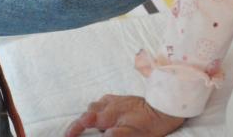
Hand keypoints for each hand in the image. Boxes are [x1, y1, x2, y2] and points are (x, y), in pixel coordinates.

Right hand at [64, 94, 184, 136]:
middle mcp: (110, 104)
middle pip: (89, 111)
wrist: (165, 108)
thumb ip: (115, 135)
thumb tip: (102, 136)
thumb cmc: (150, 125)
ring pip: (97, 104)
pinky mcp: (124, 98)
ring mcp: (117, 99)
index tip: (67, 135)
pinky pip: (106, 100)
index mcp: (109, 114)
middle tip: (77, 132)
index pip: (85, 120)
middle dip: (81, 121)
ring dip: (91, 113)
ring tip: (90, 124)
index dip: (74, 128)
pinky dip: (101, 106)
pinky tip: (105, 112)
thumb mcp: (133, 135)